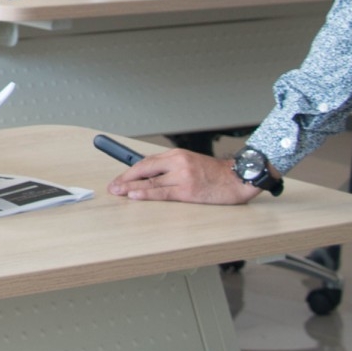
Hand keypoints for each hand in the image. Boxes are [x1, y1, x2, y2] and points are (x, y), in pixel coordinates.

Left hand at [108, 149, 261, 204]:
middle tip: (113, 186)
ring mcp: (183, 176)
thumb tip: (150, 176)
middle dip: (126, 178)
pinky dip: (146, 194)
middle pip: (145, 170)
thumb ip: (172, 167)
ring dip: (131, 187)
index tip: (120, 178)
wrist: (238, 178)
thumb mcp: (192, 163)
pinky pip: (163, 193)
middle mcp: (178, 163)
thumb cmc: (216, 174)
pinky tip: (135, 195)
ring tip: (118, 192)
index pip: (147, 162)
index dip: (131, 171)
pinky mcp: (188, 191)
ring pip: (151, 182)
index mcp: (177, 155)